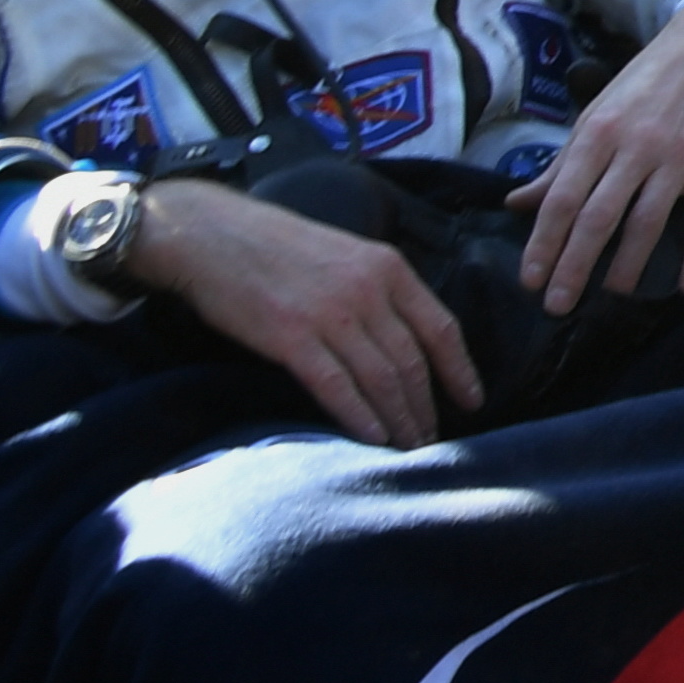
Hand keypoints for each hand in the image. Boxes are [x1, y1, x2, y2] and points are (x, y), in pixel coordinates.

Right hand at [128, 177, 483, 447]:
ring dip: (399, 419)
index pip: (441, 328)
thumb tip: (405, 335)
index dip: (460, 370)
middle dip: (427, 406)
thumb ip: (378, 288)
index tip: (472, 401)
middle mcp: (368, 291)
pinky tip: (373, 439)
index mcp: (388, 268)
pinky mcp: (291, 337)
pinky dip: (360, 417)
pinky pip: (336, 386)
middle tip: (434, 440)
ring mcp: (331, 314)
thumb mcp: (346, 252)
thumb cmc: (276, 244)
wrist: (211, 234)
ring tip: (409, 448)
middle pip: (413, 361)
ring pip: (381, 378)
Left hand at [512, 0, 683, 313]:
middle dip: (574, 266)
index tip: (530, 281)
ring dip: (629, 265)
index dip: (542, 244)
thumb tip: (516, 202)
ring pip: (649, 221)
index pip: (561, 199)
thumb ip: (561, 163)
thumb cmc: (648, 81)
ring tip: (614, 292)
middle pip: (598, 217)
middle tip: (559, 305)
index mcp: (598, 133)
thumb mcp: (597, 114)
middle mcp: (636, 146)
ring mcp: (681, 156)